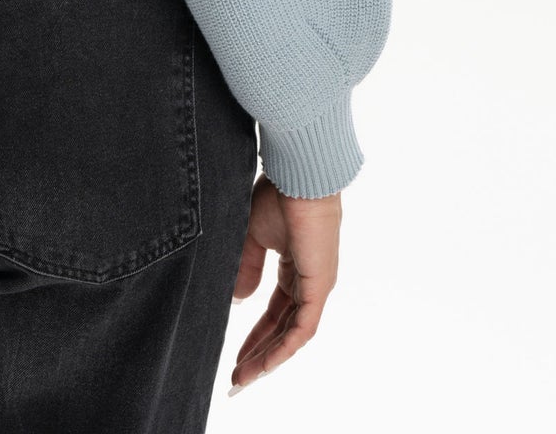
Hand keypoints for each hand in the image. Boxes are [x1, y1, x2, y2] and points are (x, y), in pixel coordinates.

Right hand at [227, 174, 340, 393]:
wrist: (299, 176)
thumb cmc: (278, 196)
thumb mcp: (251, 236)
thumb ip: (245, 268)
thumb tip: (237, 301)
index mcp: (295, 267)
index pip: (275, 311)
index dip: (255, 334)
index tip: (235, 356)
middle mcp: (309, 281)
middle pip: (283, 328)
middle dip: (259, 353)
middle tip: (237, 379)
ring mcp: (317, 285)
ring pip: (293, 334)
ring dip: (268, 357)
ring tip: (244, 378)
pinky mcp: (319, 286)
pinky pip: (302, 327)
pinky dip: (283, 347)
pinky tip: (264, 364)